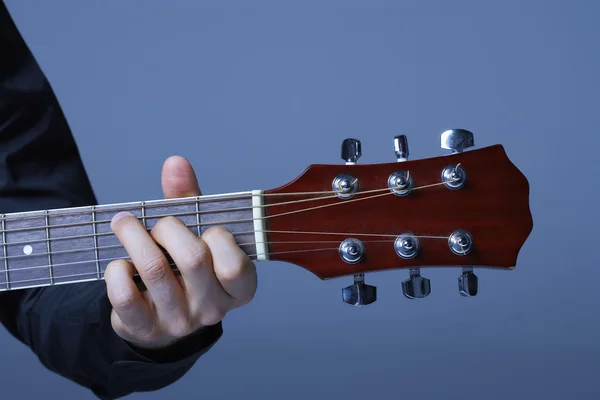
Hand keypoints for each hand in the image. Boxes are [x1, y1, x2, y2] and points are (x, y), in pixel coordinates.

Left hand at [104, 155, 256, 349]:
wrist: (161, 320)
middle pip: (193, 259)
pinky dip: (116, 271)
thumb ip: (191, 201)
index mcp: (237, 289)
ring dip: (134, 237)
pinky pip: (124, 296)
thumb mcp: (198, 236)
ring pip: (154, 271)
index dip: (217, 238)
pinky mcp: (143, 328)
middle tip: (159, 225)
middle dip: (169, 228)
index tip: (205, 229)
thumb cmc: (186, 269)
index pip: (235, 265)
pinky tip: (119, 263)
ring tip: (124, 224)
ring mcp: (178, 322)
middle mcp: (212, 310)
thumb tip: (176, 163)